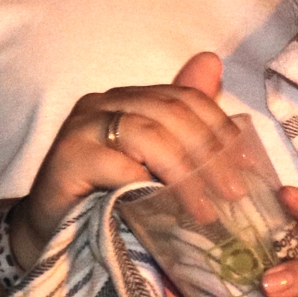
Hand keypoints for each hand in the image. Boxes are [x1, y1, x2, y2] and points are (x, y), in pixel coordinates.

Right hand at [15, 52, 234, 261]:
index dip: (220, 128)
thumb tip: (214, 64)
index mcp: (129, 97)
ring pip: (149, 135)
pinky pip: (118, 166)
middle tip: (233, 193)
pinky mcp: (66, 157)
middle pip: (171, 113)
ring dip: (185, 175)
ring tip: (205, 210)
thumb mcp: (154, 162)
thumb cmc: (106, 195)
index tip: (246, 165)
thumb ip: (185, 120)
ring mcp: (82, 126)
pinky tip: (165, 211)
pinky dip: (147, 187)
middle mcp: (103, 102)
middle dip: (209, 154)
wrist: (50, 232)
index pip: (185, 98)